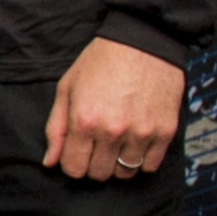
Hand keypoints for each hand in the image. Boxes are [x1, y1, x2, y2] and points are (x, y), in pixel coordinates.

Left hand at [44, 36, 185, 182]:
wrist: (143, 41)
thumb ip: (55, 128)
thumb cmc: (100, 62)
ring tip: (117, 143)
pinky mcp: (166, 131)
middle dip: (93, 164)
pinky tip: (135, 143)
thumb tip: (50, 162)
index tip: (77, 152)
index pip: (74, 169)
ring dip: (118, 163)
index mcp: (85, 121)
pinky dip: (142, 160)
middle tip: (97, 146)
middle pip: (99, 174)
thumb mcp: (67, 88)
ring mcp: (142, 133)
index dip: (72, 163)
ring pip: (125, 173)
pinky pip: (151, 165)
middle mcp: (113, 132)